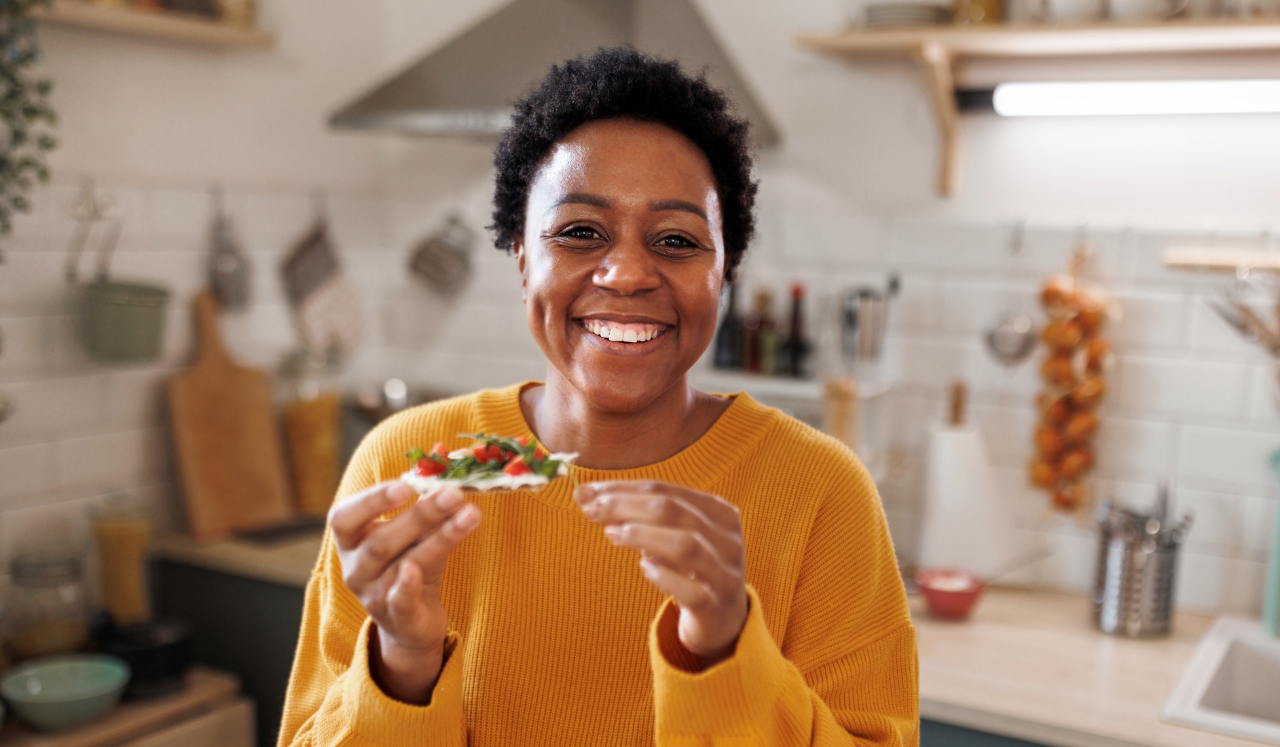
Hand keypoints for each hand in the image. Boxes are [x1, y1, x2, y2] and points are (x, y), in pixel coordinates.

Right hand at [329, 480, 480, 702]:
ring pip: (404, 564)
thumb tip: (450, 457)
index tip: (406, 484)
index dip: (371, 500)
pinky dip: (408, 585)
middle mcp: (356, 569)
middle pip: (381, 540)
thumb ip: (428, 500)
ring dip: (440, 538)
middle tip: (454, 493)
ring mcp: (373, 595)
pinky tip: (417, 570)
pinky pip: (400, 600)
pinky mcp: (397, 618)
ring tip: (471, 514)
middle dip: (420, 515)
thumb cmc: (410, 562)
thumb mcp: (417, 531)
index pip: (345, 517)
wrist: (412, 621)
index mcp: (352, 541)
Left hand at [575, 481, 746, 665]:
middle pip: (673, 511)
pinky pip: (692, 591)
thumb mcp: (669, 537)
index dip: (623, 489)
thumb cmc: (689, 570)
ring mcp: (725, 574)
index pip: (664, 490)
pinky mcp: (717, 607)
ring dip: (643, 536)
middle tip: (591, 510)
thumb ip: (635, 515)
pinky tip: (643, 567)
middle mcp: (727, 539)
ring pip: (685, 545)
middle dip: (626, 506)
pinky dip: (665, 576)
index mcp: (718, 512)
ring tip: (612, 534)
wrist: (723, 620)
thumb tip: (583, 495)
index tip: (587, 493)